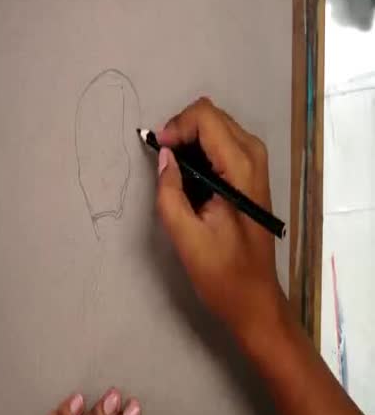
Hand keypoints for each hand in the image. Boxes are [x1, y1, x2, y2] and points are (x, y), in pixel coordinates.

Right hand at [156, 97, 283, 339]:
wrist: (254, 298)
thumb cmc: (221, 273)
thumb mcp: (185, 236)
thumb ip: (169, 191)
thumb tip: (164, 156)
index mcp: (240, 169)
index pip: (206, 117)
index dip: (176, 128)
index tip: (159, 154)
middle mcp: (253, 157)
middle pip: (212, 116)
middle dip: (181, 131)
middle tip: (163, 163)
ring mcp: (256, 165)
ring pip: (217, 127)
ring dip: (190, 141)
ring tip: (173, 172)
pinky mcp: (251, 175)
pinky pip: (223, 145)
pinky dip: (201, 151)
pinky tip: (189, 177)